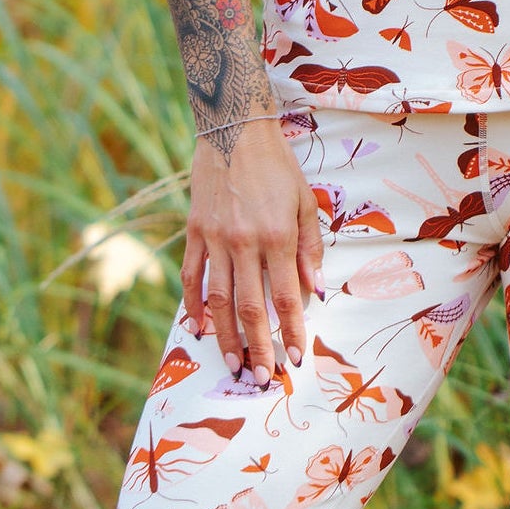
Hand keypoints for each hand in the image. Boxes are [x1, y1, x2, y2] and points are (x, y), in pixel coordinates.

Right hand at [181, 118, 324, 384]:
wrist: (236, 130)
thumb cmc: (278, 166)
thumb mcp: (304, 201)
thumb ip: (310, 247)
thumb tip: (317, 290)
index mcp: (277, 235)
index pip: (287, 296)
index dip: (292, 331)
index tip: (296, 358)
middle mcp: (244, 241)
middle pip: (250, 307)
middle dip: (259, 347)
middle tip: (264, 378)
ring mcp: (215, 238)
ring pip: (218, 300)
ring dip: (225, 337)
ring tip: (234, 365)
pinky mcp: (194, 231)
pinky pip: (191, 276)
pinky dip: (193, 305)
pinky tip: (197, 328)